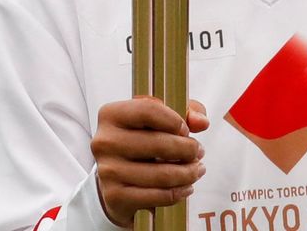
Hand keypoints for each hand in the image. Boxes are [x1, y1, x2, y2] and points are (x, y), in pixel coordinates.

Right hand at [92, 96, 208, 227]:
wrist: (115, 180)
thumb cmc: (140, 143)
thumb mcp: (158, 120)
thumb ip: (184, 111)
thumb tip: (202, 122)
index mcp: (111, 115)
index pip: (147, 110)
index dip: (174, 120)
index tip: (186, 130)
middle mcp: (104, 141)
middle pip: (158, 144)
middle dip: (188, 149)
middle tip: (199, 152)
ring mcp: (108, 171)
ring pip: (162, 174)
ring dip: (188, 173)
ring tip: (197, 170)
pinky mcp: (115, 196)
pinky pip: (157, 196)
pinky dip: (178, 192)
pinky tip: (186, 187)